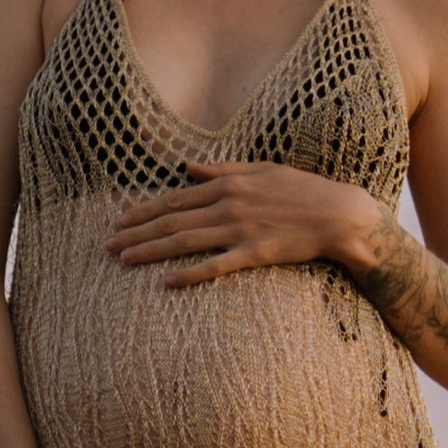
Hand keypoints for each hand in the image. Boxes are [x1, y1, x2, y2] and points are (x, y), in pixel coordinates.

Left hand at [104, 162, 374, 288]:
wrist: (339, 214)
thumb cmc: (302, 190)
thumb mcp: (261, 169)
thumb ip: (221, 168)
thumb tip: (188, 165)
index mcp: (227, 183)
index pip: (175, 198)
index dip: (144, 210)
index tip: (120, 221)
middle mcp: (228, 204)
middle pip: (172, 220)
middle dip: (136, 232)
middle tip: (108, 245)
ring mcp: (240, 229)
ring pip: (185, 241)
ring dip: (151, 250)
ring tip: (124, 260)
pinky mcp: (255, 253)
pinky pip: (216, 266)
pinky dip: (190, 273)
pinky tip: (167, 282)